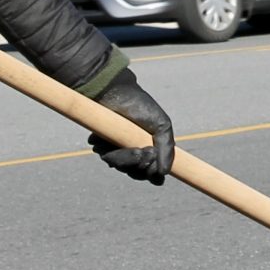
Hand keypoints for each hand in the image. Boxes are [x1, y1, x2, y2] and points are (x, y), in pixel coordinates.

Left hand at [88, 66, 174, 184]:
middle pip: (137, 174)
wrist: (118, 93)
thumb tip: (165, 172)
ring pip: (122, 169)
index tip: (156, 170)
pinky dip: (115, 154)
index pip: (151, 174)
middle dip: (142, 166)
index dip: (153, 175)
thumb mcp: (161, 126)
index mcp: (149, 151)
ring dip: (129, 160)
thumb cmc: (141, 107)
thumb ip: (167, 149)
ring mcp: (117, 151)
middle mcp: (133, 154)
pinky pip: (108, 160)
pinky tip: (116, 141)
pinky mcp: (103, 147)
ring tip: (135, 148)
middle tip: (147, 151)